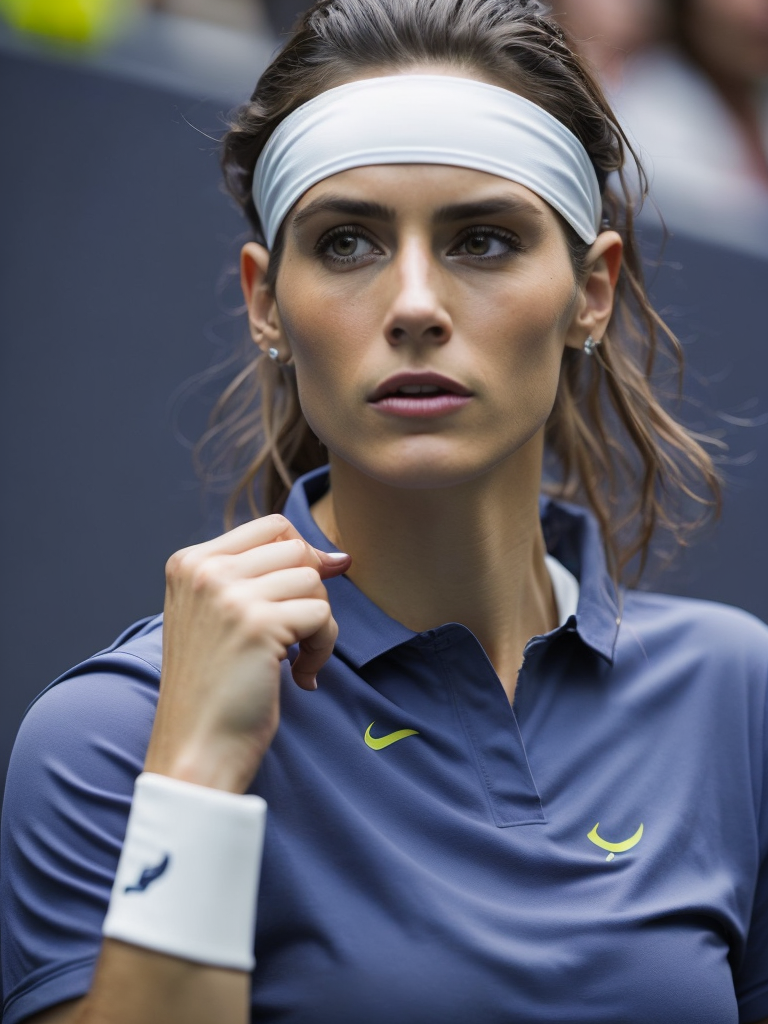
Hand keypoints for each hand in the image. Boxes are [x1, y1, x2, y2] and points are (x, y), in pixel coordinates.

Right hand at [143, 515, 350, 793]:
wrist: (196, 748)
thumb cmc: (213, 688)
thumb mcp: (218, 617)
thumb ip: (262, 578)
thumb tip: (339, 556)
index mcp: (189, 562)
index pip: (270, 527)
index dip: (301, 557)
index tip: (304, 597)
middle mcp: (205, 570)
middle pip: (296, 549)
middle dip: (310, 591)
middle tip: (297, 633)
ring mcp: (229, 595)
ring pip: (313, 579)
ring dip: (317, 623)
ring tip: (295, 658)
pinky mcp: (258, 624)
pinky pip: (322, 615)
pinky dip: (322, 648)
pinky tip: (299, 676)